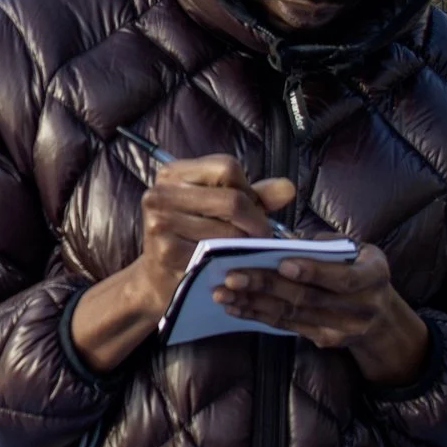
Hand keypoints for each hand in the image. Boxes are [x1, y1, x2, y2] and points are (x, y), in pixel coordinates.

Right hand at [69, 154, 294, 374]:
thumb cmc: (193, 238)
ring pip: (229, 230)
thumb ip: (254, 197)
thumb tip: (288, 188)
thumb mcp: (220, 209)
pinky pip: (217, 254)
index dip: (248, 189)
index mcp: (172, 173)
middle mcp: (160, 193)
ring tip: (243, 251)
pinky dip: (232, 260)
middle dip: (256, 221)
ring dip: (246, 244)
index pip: (227, 167)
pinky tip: (229, 263)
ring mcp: (160, 222)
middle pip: (232, 199)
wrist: (158, 279)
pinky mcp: (166, 251)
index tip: (251, 208)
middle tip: (260, 237)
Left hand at [214, 245, 430, 386]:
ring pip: (292, 314)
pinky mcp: (323, 339)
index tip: (282, 262)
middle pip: (308, 298)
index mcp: (373, 276)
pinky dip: (257, 315)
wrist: (381, 316)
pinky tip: (235, 307)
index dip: (312, 271)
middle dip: (267, 285)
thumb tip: (280, 239)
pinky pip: (286, 326)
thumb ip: (324, 244)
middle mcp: (361, 307)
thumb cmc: (360, 269)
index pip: (342, 277)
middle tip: (232, 276)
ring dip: (253, 303)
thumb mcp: (356, 250)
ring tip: (223, 293)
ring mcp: (342, 328)